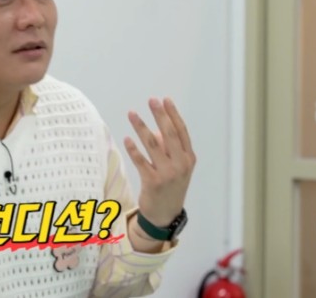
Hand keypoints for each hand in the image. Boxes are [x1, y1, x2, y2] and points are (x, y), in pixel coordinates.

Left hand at [123, 98, 195, 230]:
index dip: (173, 115)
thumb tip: (153, 129)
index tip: (165, 100)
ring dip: (140, 127)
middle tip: (151, 100)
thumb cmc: (170, 185)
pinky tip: (127, 138)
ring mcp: (167, 174)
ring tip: (132, 113)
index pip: (181, 131)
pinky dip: (133, 149)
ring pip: (152, 144)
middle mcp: (181, 164)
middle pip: (169, 134)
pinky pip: (141, 161)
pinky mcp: (153, 182)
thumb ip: (167, 148)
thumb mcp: (176, 167)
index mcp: (188, 158)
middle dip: (160, 115)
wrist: (165, 214)